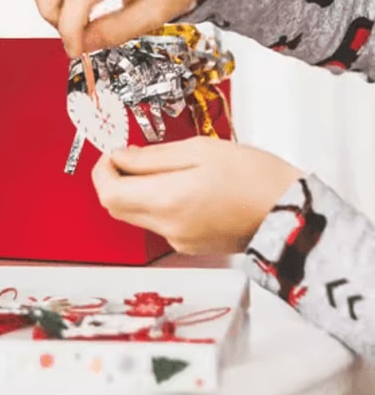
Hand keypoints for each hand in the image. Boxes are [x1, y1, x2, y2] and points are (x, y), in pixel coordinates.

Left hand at [91, 137, 303, 254]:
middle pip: (116, 206)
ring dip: (134, 191)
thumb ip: (152, 156)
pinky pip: (158, 222)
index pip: (109, 193)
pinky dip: (155, 202)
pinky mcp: (191, 244)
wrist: (293, 214)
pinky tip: (178, 185)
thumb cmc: (255, 178)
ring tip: (160, 167)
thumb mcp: (198, 150)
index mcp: (168, 200)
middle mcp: (169, 226)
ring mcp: (180, 240)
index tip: (111, 153)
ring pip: (135, 214)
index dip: (102, 170)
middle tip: (130, 157)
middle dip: (114, 180)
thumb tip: (120, 157)